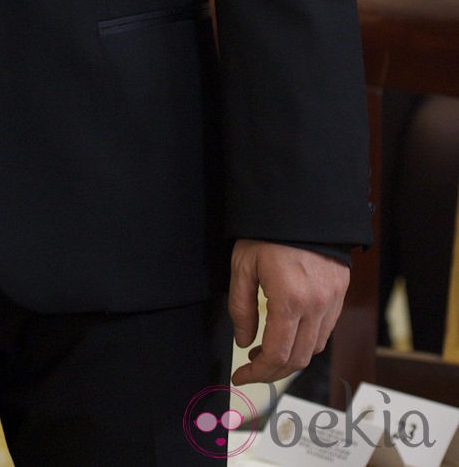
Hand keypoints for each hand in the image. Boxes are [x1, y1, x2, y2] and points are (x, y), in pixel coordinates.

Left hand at [229, 240, 348, 385]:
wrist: (301, 206)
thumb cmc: (269, 232)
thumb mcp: (243, 266)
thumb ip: (241, 308)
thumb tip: (244, 342)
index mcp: (289, 300)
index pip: (277, 355)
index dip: (257, 373)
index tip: (241, 376)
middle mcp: (316, 305)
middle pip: (297, 359)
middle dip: (272, 371)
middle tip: (252, 368)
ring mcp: (332, 300)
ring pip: (314, 348)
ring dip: (290, 357)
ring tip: (267, 348)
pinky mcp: (340, 293)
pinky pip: (326, 330)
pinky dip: (307, 340)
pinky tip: (289, 332)